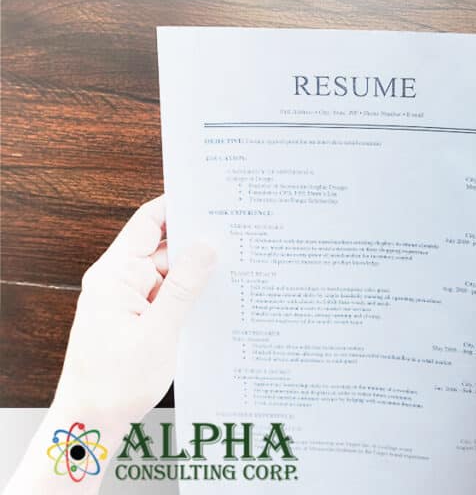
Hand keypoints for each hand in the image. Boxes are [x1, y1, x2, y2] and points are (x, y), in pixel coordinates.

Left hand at [3, 196, 215, 494]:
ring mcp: (127, 300)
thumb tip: (207, 246)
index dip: (179, 206)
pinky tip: (213, 303)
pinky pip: (166, 297)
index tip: (212, 198)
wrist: (91, 422)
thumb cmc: (115, 382)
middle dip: (199, 244)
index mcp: (115, 275)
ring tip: (234, 274)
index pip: (148, 223)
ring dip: (196, 276)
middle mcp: (118, 281)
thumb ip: (185, 286)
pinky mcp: (135, 319)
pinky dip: (189, 298)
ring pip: (169, 275)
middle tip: (239, 240)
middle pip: (164, 248)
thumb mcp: (159, 331)